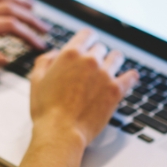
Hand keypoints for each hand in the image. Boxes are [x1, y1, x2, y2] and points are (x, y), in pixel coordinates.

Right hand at [18, 29, 138, 166]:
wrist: (61, 132)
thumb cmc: (46, 110)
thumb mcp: (36, 80)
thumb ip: (45, 61)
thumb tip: (55, 53)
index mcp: (70, 54)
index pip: (87, 34)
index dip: (88, 39)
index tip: (89, 44)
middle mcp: (90, 60)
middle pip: (101, 48)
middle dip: (97, 55)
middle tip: (93, 66)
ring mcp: (105, 75)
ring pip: (117, 57)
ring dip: (113, 62)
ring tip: (109, 70)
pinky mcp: (116, 90)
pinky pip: (131, 76)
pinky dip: (130, 76)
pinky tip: (129, 77)